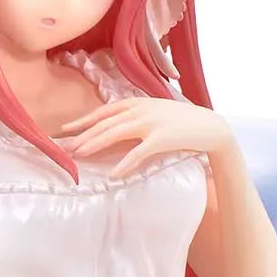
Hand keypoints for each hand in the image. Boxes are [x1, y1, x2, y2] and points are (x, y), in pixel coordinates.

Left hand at [59, 95, 233, 177]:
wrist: (210, 127)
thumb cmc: (182, 122)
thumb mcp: (156, 113)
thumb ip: (136, 117)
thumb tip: (114, 127)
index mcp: (138, 102)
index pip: (104, 111)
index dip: (84, 120)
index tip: (66, 129)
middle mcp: (141, 109)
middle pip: (105, 122)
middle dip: (83, 134)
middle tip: (66, 147)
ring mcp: (151, 123)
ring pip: (115, 133)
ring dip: (95, 144)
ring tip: (80, 155)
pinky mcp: (161, 139)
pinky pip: (138, 153)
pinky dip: (124, 163)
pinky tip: (113, 174)